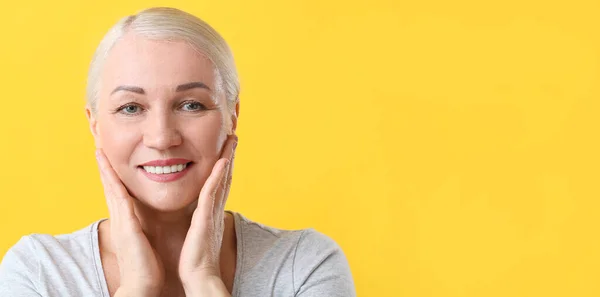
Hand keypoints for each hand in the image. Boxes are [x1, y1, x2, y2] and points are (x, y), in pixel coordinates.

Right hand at [95, 149, 164, 296]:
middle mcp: (120, 219)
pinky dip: (114, 182)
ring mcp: (121, 221)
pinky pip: (119, 197)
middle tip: (98, 148)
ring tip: (99, 151)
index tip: (109, 160)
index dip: (112, 176)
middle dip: (104, 168)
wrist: (142, 285)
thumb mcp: (144, 242)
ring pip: (111, 188)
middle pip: (109, 187)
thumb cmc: (146, 267)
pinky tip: (111, 169)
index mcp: (126, 222)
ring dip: (105, 169)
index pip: (118, 193)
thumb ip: (141, 231)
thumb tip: (143, 225)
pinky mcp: (126, 225)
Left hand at [179, 134, 237, 293]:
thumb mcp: (198, 235)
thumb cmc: (195, 260)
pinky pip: (212, 193)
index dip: (225, 164)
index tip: (227, 147)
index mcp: (212, 212)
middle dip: (230, 155)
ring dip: (228, 159)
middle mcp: (216, 209)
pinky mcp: (206, 219)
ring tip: (233, 139)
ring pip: (222, 180)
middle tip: (235, 135)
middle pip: (226, 176)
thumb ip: (200, 222)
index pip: (220, 183)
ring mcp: (213, 213)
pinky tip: (222, 162)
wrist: (199, 278)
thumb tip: (199, 215)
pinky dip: (218, 177)